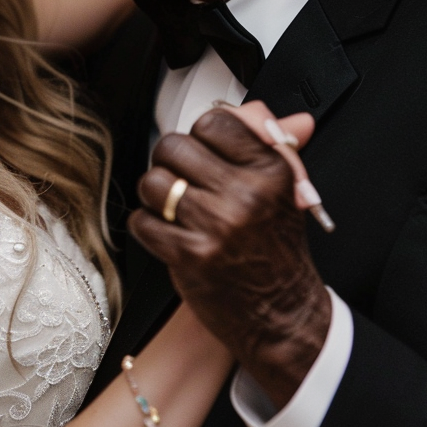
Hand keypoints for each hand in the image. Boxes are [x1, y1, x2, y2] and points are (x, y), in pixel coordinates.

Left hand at [129, 102, 328, 408]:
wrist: (284, 315)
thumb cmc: (277, 250)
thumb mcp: (284, 192)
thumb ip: (270, 144)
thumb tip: (267, 111)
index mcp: (270, 170)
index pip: (213, 122)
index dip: (199, 137)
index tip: (203, 153)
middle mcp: (245, 194)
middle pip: (173, 146)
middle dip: (171, 164)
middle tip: (184, 183)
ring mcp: (217, 225)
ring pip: (153, 182)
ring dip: (156, 196)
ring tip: (175, 210)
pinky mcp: (191, 255)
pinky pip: (143, 221)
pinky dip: (148, 227)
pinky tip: (170, 234)